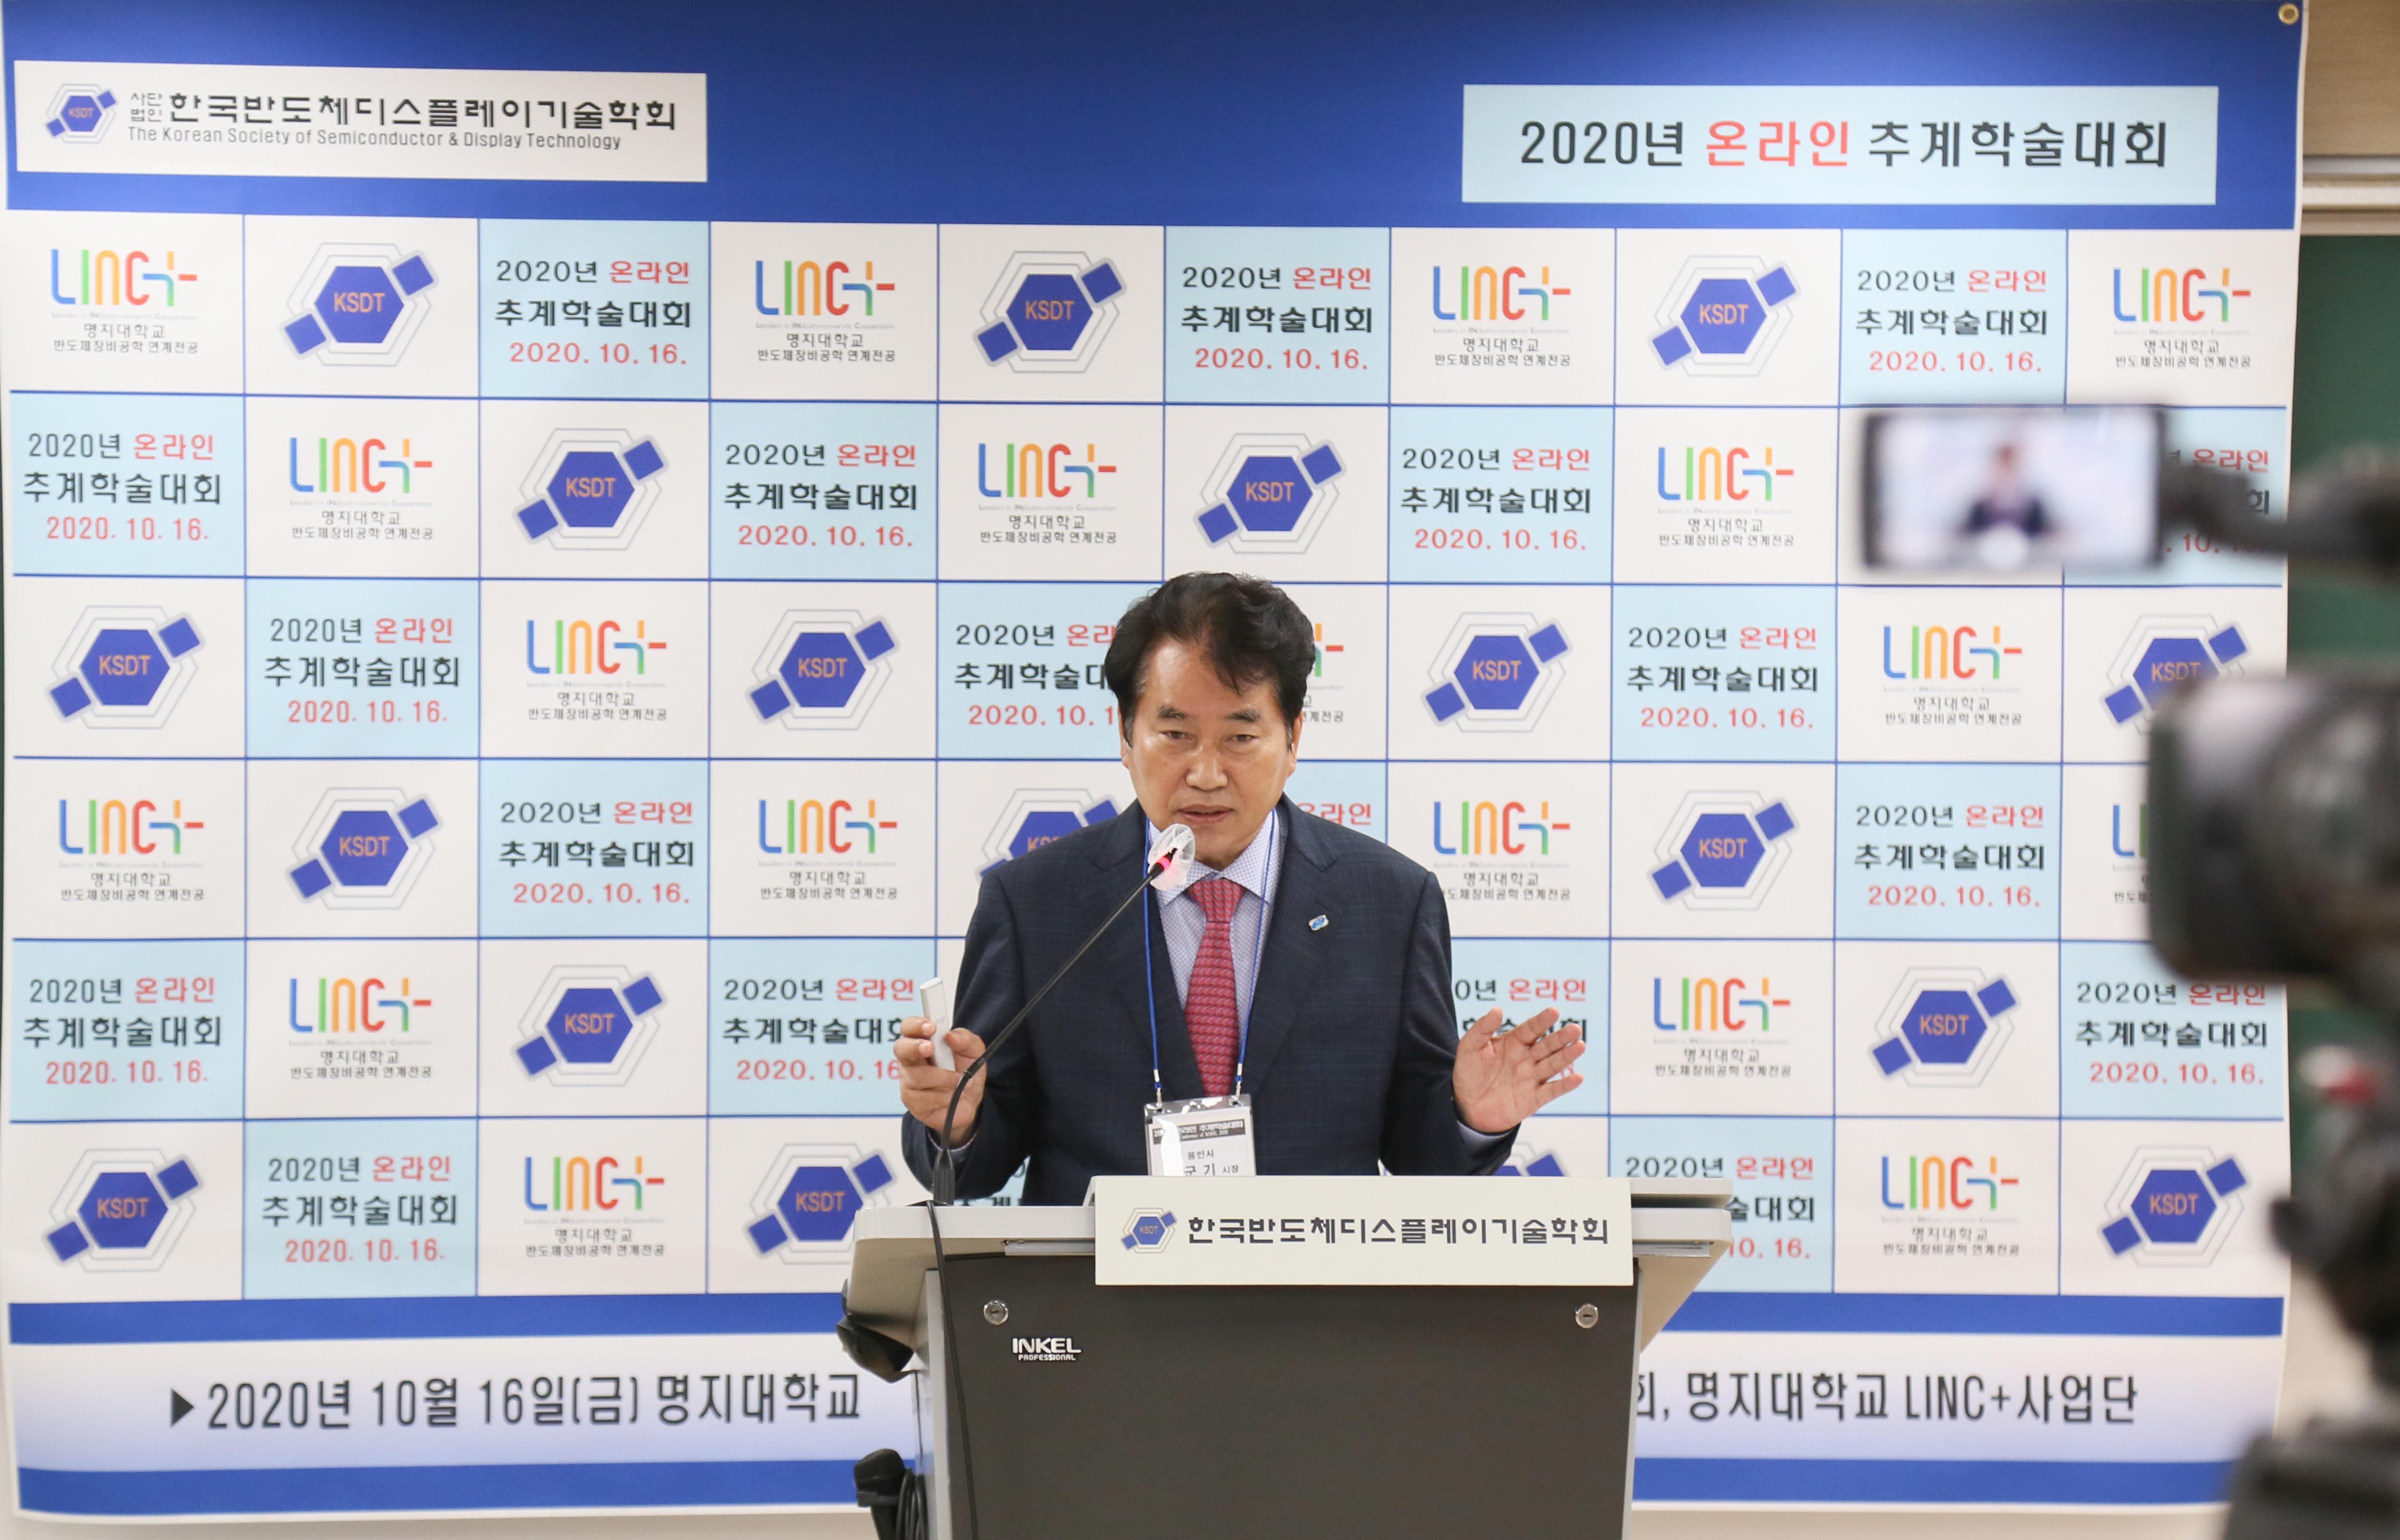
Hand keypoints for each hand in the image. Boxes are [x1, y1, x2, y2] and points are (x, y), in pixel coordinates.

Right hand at [894, 1015, 987, 1144]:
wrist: (970, 1102)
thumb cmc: (965, 1071)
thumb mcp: (974, 1052)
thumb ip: (966, 1039)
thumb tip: (951, 1036)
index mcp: (923, 1041)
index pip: (909, 1027)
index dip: (916, 1025)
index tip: (931, 1027)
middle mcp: (912, 1060)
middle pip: (900, 1048)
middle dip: (915, 1047)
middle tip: (931, 1049)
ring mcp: (909, 1081)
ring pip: (918, 1077)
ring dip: (944, 1078)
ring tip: (960, 1080)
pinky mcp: (912, 1102)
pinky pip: (925, 1098)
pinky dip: (944, 1096)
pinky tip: (953, 1096)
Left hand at [1452, 1007, 1583, 1135]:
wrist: (1468, 1106)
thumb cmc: (1470, 1073)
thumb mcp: (1469, 1047)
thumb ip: (1482, 1028)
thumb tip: (1498, 1009)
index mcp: (1514, 1042)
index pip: (1531, 1029)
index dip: (1542, 1020)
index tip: (1554, 1011)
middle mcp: (1527, 1058)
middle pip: (1547, 1045)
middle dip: (1561, 1037)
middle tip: (1574, 1029)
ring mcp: (1532, 1078)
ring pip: (1553, 1065)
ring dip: (1567, 1056)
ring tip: (1580, 1046)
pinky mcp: (1534, 1098)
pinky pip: (1551, 1090)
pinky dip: (1565, 1085)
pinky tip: (1577, 1078)